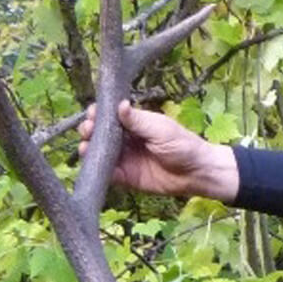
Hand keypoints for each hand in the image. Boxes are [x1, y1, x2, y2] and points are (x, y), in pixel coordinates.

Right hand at [78, 101, 238, 200]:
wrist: (196, 172)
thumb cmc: (182, 144)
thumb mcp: (160, 128)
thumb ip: (138, 120)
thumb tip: (120, 104)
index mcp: (135, 124)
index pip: (110, 117)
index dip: (98, 114)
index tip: (92, 113)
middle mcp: (126, 140)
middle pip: (100, 134)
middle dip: (90, 130)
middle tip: (88, 130)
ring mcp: (125, 159)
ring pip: (100, 153)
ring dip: (89, 149)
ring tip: (86, 146)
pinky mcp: (126, 178)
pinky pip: (108, 174)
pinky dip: (99, 169)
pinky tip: (94, 164)